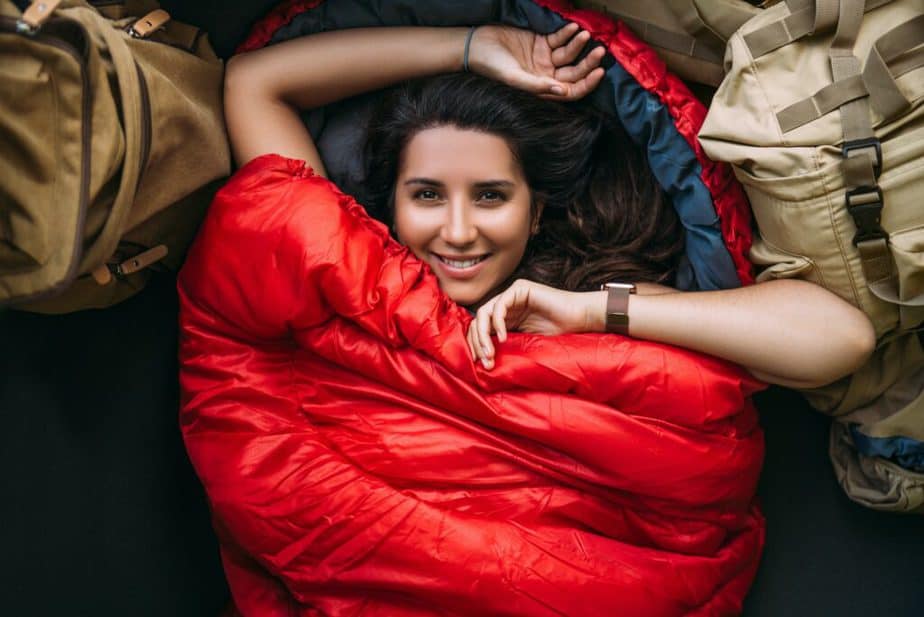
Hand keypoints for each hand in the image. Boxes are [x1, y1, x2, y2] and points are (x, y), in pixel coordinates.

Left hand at [467, 279, 604, 368]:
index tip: (482, 364)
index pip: (481, 328)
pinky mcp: (519, 289)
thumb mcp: (525, 342)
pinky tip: (505, 338)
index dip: (477, 345)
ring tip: (490, 352)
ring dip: (484, 335)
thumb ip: (506, 344)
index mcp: (505, 316)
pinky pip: (499, 305)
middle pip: (479, 320)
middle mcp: (505, 304)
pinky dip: (498, 323)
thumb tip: (483, 361)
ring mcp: (511, 294)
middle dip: (478, 342)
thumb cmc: (557, 332)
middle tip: (484, 361)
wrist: (579, 319)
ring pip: (485, 313)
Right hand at [468, 22, 605, 100]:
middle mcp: (547, 75)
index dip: (586, 84)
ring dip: (579, 45)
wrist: (478, 45)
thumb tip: (563, 91)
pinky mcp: (541, 42)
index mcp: (543, 89)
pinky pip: (560, 39)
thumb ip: (538, 85)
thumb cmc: (492, 66)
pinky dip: (568, 34)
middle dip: (588, 63)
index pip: (571, 90)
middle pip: (574, 72)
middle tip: (599, 52)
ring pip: (569, 54)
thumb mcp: (514, 78)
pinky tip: (573, 28)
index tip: (598, 72)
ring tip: (585, 35)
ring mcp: (545, 59)